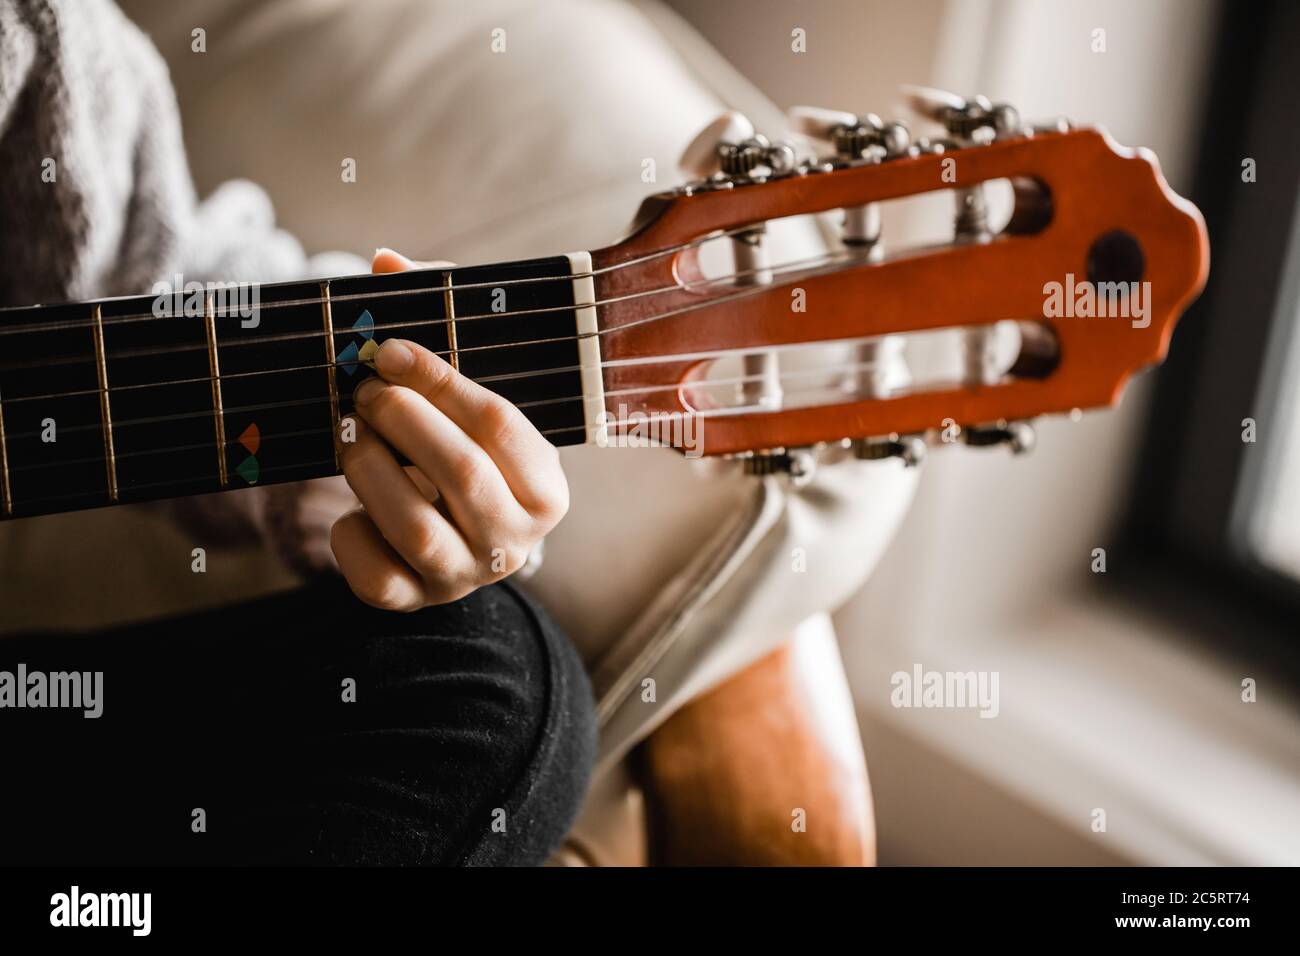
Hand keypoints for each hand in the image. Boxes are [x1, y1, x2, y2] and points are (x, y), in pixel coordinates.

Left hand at [330, 249, 569, 609]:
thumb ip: (438, 323)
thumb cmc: (464, 451)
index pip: (497, 423)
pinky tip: (354, 507)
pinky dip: (350, 536)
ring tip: (350, 434)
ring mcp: (465, 578)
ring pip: (413, 525)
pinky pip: (374, 576)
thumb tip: (383, 262)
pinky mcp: (414, 602)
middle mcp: (516, 542)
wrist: (459, 540)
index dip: (437, 379)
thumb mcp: (468, 396)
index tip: (389, 347)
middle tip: (364, 388)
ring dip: (367, 467)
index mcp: (547, 487)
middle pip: (459, 472)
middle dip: (401, 417)